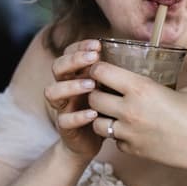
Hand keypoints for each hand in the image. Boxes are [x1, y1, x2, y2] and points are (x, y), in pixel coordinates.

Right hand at [44, 39, 103, 160]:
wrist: (91, 141)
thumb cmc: (103, 108)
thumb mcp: (108, 88)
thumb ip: (111, 74)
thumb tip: (134, 54)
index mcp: (74, 75)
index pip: (68, 53)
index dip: (79, 47)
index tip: (97, 44)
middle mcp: (65, 88)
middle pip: (57, 67)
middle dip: (74, 60)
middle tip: (93, 58)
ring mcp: (63, 107)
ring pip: (52, 92)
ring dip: (71, 86)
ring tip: (91, 85)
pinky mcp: (65, 127)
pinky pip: (64, 120)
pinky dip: (78, 116)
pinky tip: (93, 113)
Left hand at [87, 60, 186, 168]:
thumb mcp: (183, 90)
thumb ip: (162, 85)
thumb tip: (157, 83)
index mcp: (141, 88)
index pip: (101, 72)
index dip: (98, 69)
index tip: (102, 69)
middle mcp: (129, 110)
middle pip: (92, 97)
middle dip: (95, 93)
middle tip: (104, 91)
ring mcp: (128, 132)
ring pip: (96, 122)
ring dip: (101, 116)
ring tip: (114, 113)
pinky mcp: (131, 150)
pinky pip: (113, 139)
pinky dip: (118, 134)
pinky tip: (131, 130)